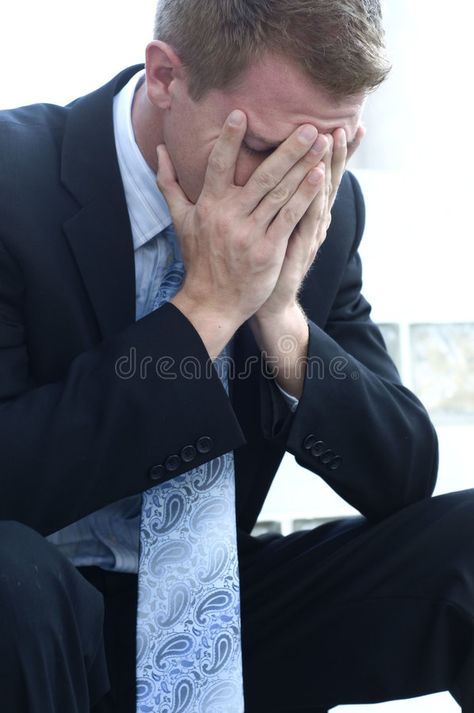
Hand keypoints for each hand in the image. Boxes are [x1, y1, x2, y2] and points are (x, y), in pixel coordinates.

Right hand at [155, 111, 326, 355]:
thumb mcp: (180, 220)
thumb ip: (170, 183)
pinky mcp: (268, 250)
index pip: (218, 165)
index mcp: (208, 204)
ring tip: (322, 143)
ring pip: (280, 193)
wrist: (212, 301)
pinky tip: (320, 177)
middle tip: (308, 124)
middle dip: (287, 148)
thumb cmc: (199, 259)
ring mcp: (249, 233)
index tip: (242, 113)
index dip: (229, 140)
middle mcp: (229, 216)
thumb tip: (160, 149)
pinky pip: (289, 218)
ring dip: (303, 166)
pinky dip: (305, 197)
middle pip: (262, 175)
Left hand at [255, 125, 365, 318]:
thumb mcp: (265, 226)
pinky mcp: (297, 247)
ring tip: (334, 137)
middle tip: (342, 122)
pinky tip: (318, 177)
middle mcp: (310, 220)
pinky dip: (313, 196)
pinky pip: (307, 217)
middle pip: (325, 179)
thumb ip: (268, 200)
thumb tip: (259, 173)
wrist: (263, 302)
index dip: (331, 152)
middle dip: (335, 152)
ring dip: (328, 165)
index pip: (318, 175)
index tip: (340, 122)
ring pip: (319, 193)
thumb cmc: (260, 262)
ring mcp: (306, 233)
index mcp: (301, 212)